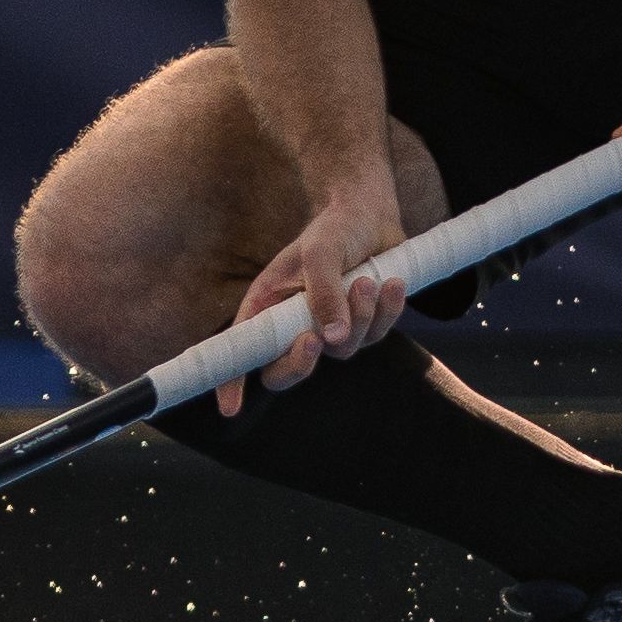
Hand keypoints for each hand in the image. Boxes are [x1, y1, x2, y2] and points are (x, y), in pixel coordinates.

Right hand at [214, 175, 407, 413]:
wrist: (371, 214)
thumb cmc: (335, 229)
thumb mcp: (320, 252)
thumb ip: (323, 293)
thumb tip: (331, 338)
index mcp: (267, 306)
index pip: (244, 350)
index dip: (232, 381)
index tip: (230, 408)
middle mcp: (294, 323)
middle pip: (287, 370)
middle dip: (301, 362)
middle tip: (315, 340)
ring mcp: (330, 328)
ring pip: (343, 350)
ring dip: (359, 317)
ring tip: (367, 280)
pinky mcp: (363, 325)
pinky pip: (376, 336)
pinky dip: (386, 312)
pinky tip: (392, 284)